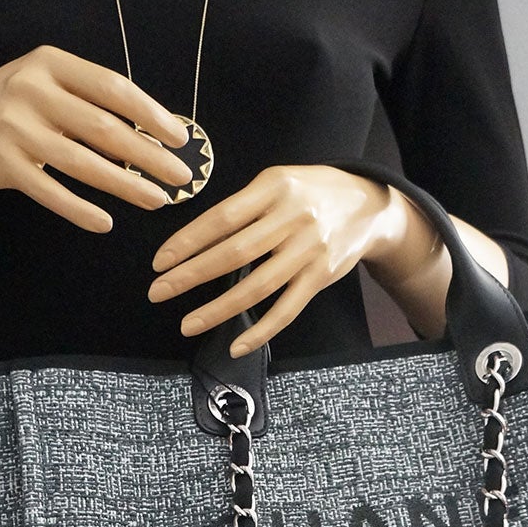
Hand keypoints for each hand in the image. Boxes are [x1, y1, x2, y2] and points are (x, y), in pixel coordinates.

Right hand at [0, 45, 202, 232]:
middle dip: (147, 155)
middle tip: (180, 175)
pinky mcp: (6, 166)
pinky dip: (79, 209)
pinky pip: (50, 192)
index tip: (179, 137)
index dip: (151, 114)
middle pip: (103, 128)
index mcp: (50, 63)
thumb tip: (151, 128)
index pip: (112, 88)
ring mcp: (16, 131)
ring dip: (124, 185)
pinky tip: (105, 221)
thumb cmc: (15, 103)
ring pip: (82, 163)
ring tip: (155, 199)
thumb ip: (88, 95)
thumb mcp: (47, 80)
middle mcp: (31, 93)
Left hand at [148, 163, 410, 356]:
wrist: (369, 204)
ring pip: (257, 286)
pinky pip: (287, 309)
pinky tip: (235, 345)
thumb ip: (243, 205)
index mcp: (275, 188)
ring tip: (187, 324)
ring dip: (218, 309)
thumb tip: (194, 241)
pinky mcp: (322, 276)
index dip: (188, 242)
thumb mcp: (277, 181)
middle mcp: (294, 218)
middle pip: (234, 253)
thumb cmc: (309, 192)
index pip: (222, 218)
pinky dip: (261, 330)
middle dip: (191, 276)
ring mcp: (310, 250)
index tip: (160, 262)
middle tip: (158, 292)